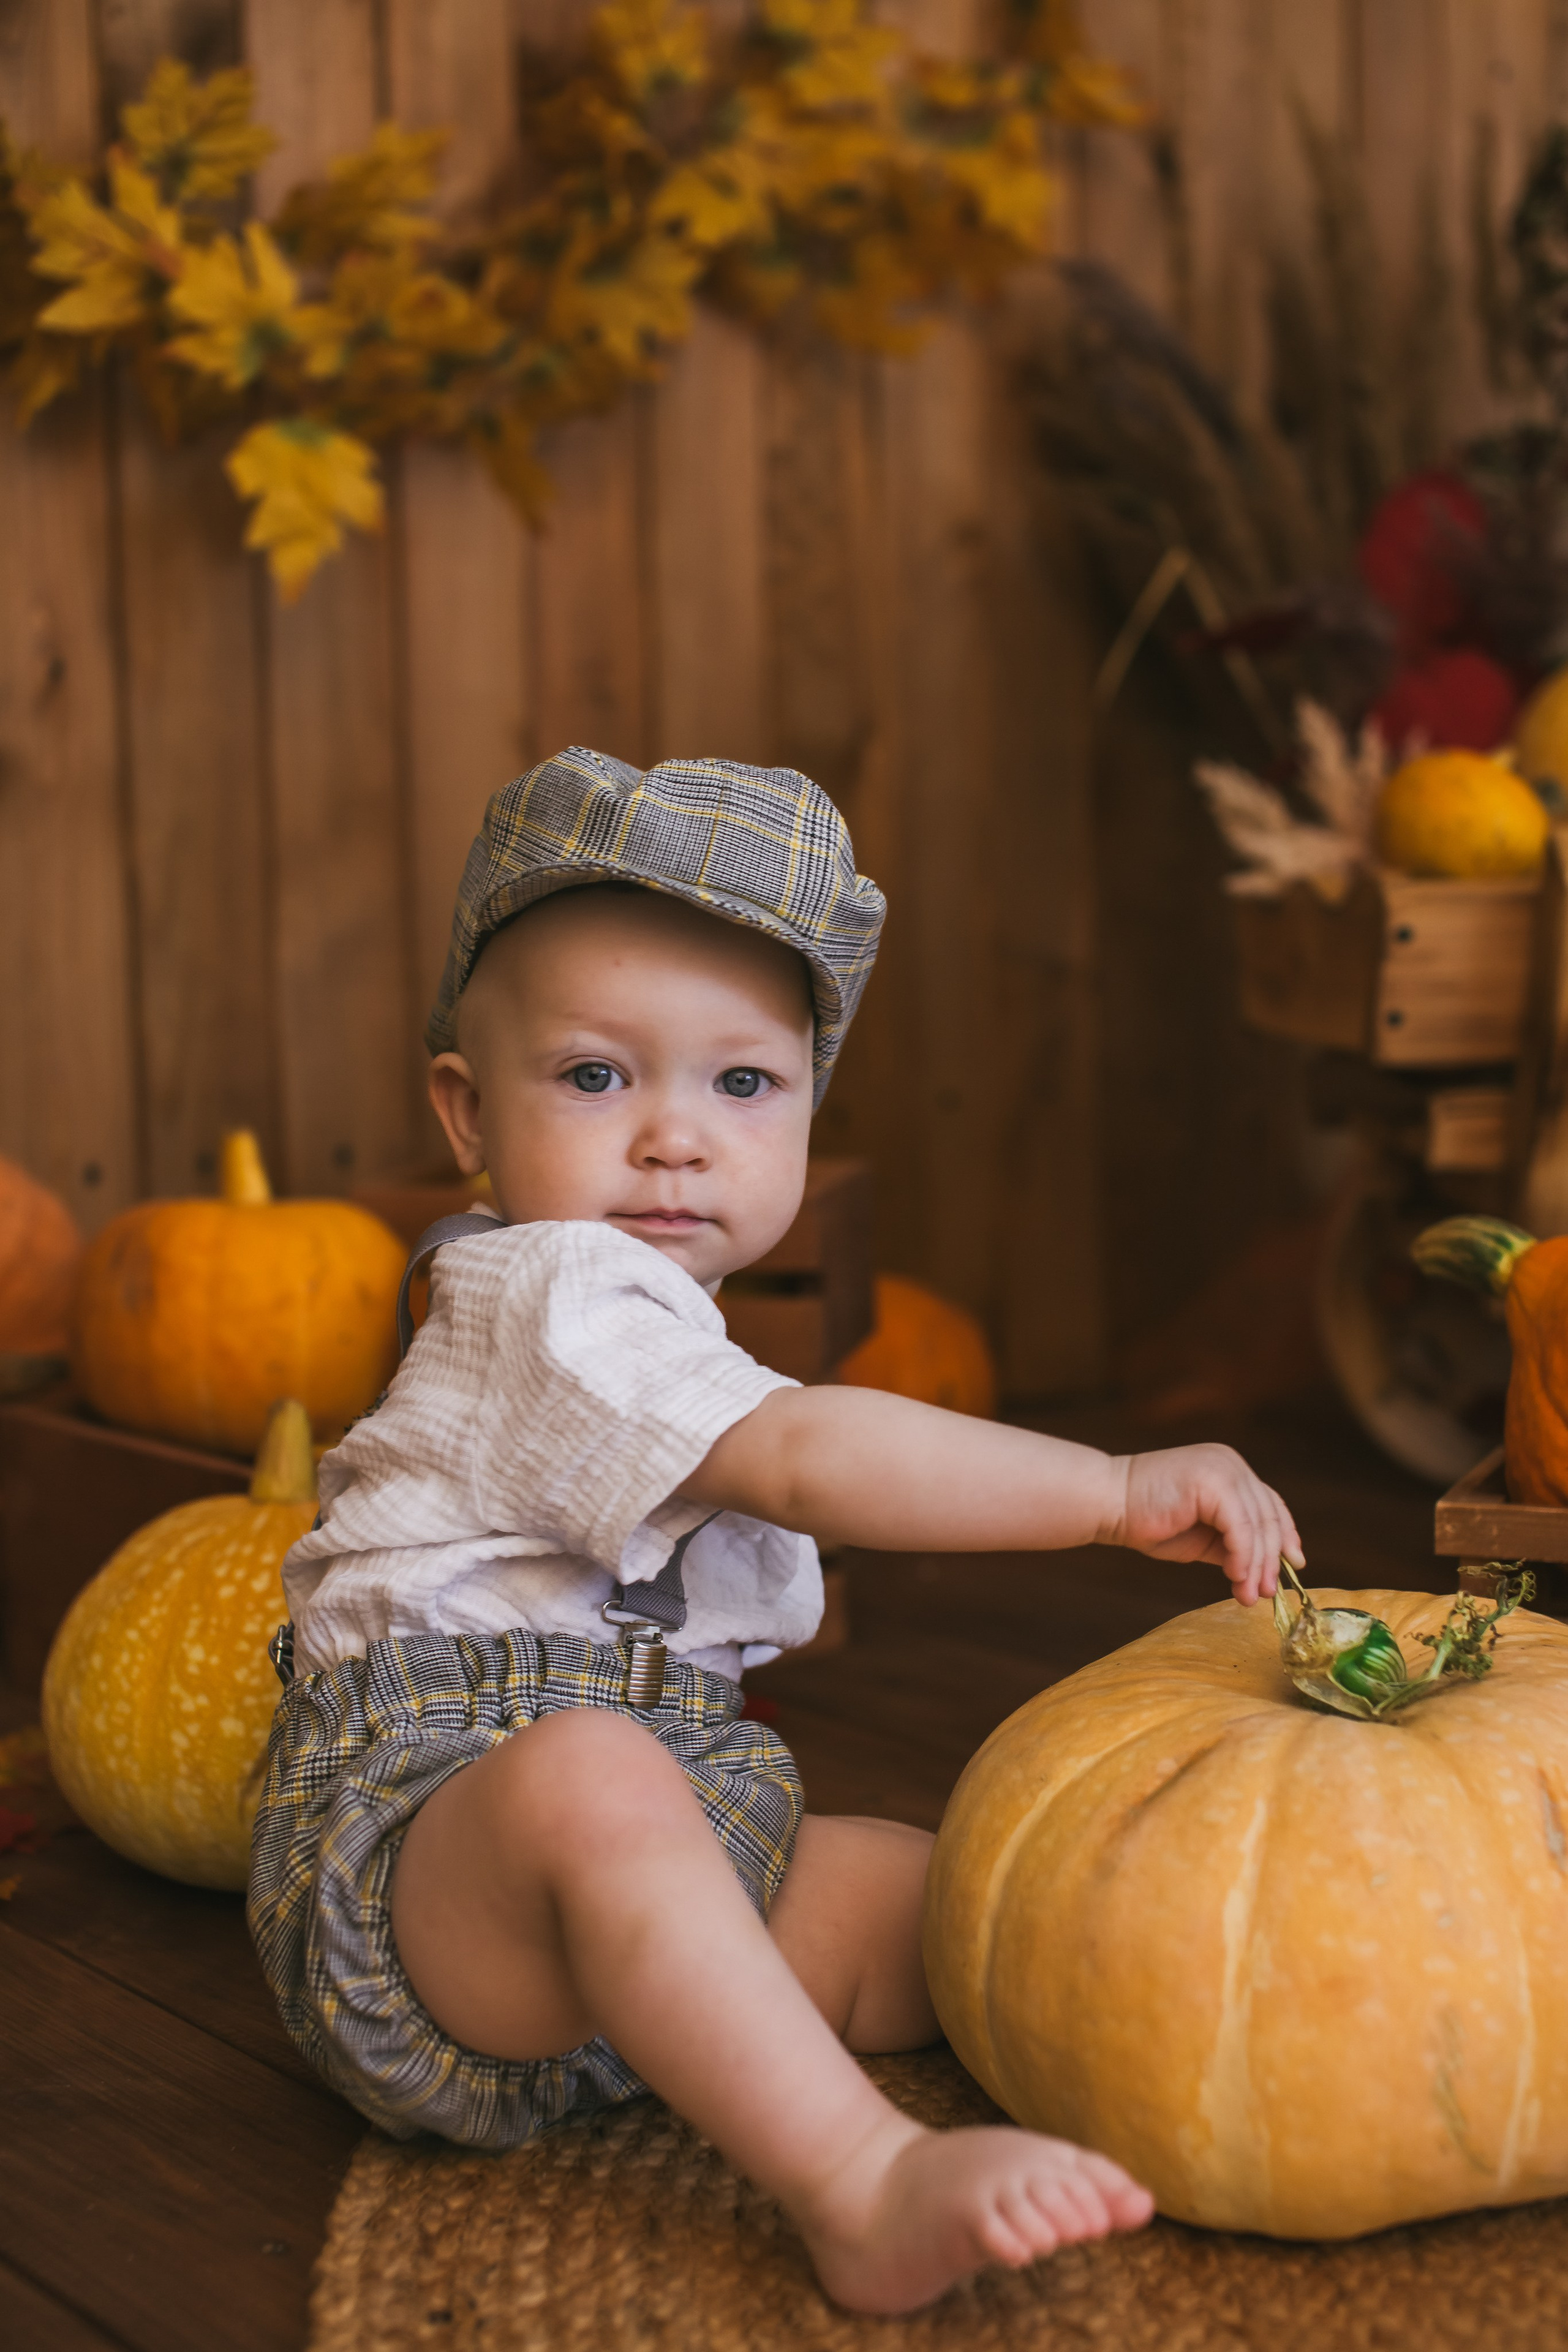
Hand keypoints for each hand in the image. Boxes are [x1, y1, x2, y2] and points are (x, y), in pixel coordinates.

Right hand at [1100, 1444, 1303, 1606]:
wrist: (1110, 1503)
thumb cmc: (1148, 1520)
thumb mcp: (1203, 1536)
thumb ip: (1231, 1544)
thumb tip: (1261, 1570)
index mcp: (1230, 1471)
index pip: (1270, 1504)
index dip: (1285, 1535)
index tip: (1294, 1564)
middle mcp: (1232, 1464)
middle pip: (1268, 1517)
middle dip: (1270, 1561)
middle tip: (1266, 1594)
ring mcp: (1224, 1469)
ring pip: (1257, 1525)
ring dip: (1256, 1566)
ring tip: (1249, 1596)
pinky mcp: (1213, 1482)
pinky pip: (1239, 1527)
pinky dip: (1242, 1556)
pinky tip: (1235, 1578)